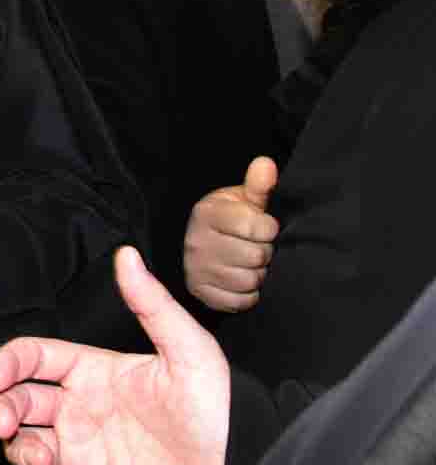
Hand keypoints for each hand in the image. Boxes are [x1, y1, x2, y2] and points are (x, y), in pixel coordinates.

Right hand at [0, 247, 227, 464]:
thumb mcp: (190, 354)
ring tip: (44, 460)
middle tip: (4, 423)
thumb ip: (152, 305)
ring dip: (19, 450)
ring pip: (21, 444)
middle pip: (15, 401)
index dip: (7, 362)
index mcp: (96, 373)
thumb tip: (127, 255)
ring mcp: (81, 452)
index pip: (34, 357)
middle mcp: (81, 411)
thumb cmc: (220, 418)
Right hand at [183, 156, 278, 312]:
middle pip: (255, 255)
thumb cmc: (229, 220)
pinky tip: (242, 279)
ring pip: (249, 280)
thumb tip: (266, 164)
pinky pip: (240, 301)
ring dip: (257, 274)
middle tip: (257, 246)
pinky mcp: (201, 293)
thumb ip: (257, 185)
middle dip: (264, 252)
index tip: (264, 226)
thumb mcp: (241, 200)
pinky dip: (248, 294)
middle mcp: (196, 241)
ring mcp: (196, 269)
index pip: (256, 226)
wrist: (200, 244)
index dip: (269, 228)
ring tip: (250, 263)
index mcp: (207, 213)